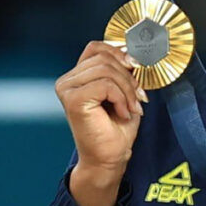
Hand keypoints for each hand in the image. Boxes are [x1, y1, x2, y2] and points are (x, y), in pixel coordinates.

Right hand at [55, 41, 148, 205]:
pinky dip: (121, 98)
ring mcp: (67, 89)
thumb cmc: (117, 128)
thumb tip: (134, 52)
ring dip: (127, 89)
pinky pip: (105, 84)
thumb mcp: (124, 91)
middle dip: (128, 77)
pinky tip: (122, 112)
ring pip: (106, 70)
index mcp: (77, 75)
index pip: (97, 47)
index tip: (137, 70)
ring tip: (131, 107)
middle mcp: (67, 80)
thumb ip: (123, 70)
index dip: (120, 54)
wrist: (110, 158)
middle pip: (104, 58)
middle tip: (139, 97)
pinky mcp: (73, 99)